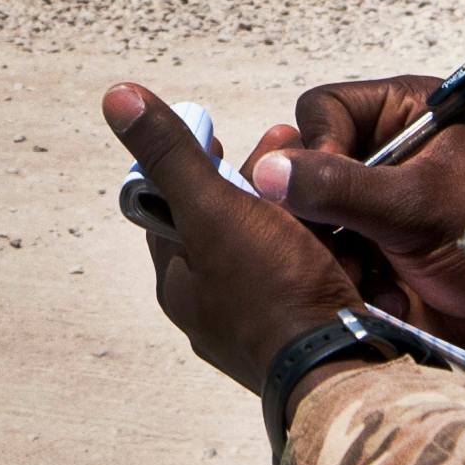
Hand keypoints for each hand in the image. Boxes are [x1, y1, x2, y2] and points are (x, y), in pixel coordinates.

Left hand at [100, 81, 360, 392]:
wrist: (341, 369)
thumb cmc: (271, 291)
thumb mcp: (213, 208)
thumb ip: (171, 154)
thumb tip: (117, 96)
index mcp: (181, 285)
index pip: (175, 209)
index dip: (198, 166)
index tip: (225, 140)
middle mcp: (214, 311)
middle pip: (231, 226)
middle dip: (260, 183)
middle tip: (290, 146)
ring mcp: (263, 327)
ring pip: (276, 249)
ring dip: (298, 212)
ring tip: (324, 181)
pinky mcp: (309, 335)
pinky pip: (312, 277)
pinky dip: (327, 250)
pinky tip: (347, 233)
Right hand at [248, 78, 464, 350]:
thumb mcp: (416, 208)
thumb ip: (342, 186)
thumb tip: (268, 173)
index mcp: (406, 112)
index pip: (325, 108)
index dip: (318, 147)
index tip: (327, 194)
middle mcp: (385, 148)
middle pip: (309, 160)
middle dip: (318, 209)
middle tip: (335, 245)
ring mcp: (375, 197)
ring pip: (309, 209)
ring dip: (328, 247)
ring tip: (359, 274)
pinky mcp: (370, 242)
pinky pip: (324, 247)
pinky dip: (341, 272)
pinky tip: (373, 292)